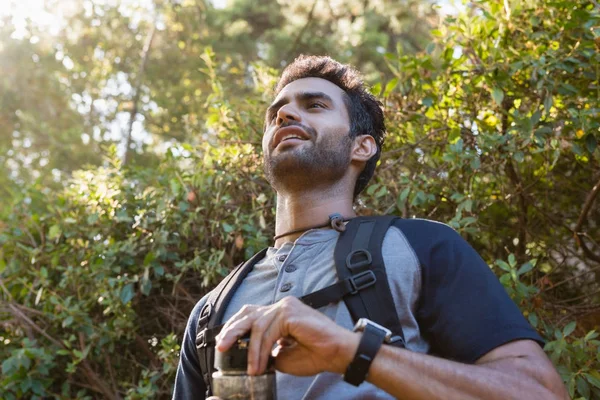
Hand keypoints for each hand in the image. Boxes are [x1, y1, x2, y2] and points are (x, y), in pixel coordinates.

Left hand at [216, 296, 358, 376]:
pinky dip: (261, 350)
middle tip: (221, 347)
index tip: (224, 342)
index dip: (235, 326)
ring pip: (257, 327)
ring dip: (251, 351)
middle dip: (232, 330)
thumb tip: (250, 359)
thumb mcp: (283, 356)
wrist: (337, 354)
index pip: (251, 314)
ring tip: (251, 369)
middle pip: (249, 314)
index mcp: (281, 312)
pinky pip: (268, 332)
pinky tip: (259, 365)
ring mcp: (286, 307)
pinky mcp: (289, 313)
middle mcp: (282, 305)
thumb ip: (267, 353)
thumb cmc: (316, 355)